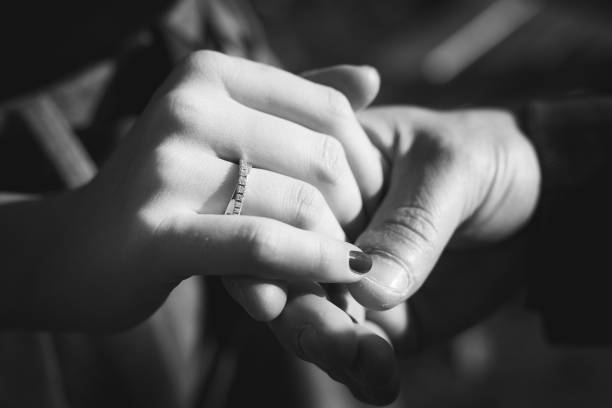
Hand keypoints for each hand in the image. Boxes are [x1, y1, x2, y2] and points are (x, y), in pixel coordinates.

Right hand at [6, 52, 381, 330]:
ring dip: (335, 246)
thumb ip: (297, 106)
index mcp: (208, 74)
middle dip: (355, 209)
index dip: (366, 162)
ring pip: (301, 204)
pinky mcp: (159, 229)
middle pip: (322, 158)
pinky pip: (264, 245)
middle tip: (357, 240)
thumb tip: (371, 78)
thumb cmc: (168, 193)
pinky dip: (314, 264)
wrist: (76, 251)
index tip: (370, 201)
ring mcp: (168, 165)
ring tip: (339, 266)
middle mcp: (186, 105)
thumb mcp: (227, 135)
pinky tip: (343, 275)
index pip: (329, 109)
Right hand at [271, 102, 540, 403]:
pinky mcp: (382, 315)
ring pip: (312, 320)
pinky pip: (359, 349)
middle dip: (297, 313)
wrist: (540, 197)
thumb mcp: (451, 168)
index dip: (262, 250)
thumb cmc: (485, 157)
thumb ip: (412, 224)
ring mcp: (349, 275)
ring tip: (365, 362)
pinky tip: (382, 381)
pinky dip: (363, 371)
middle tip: (332, 340)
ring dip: (327, 348)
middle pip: (283, 274)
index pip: (274, 206)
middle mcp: (325, 225)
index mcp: (323, 169)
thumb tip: (370, 290)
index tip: (269, 292)